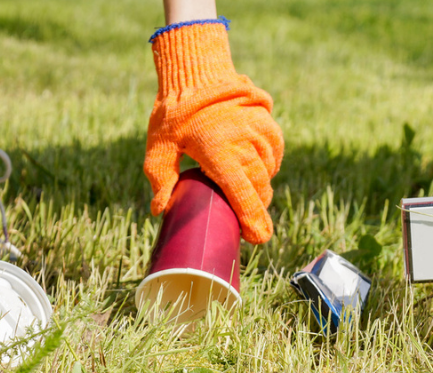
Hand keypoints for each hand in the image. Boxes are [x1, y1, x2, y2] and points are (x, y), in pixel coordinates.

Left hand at [144, 20, 283, 243]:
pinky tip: (254, 173)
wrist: (198, 72)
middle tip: (245, 224)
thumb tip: (159, 210)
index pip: (242, 194)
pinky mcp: (269, 125)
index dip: (253, 220)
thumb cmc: (174, 113)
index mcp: (219, 151)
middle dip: (255, 210)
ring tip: (245, 196)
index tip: (259, 239)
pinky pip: (274, 157)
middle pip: (259, 189)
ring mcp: (260, 132)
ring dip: (259, 189)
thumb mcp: (159, 147)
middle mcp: (245, 142)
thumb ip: (161, 179)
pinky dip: (266, 169)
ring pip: (268, 174)